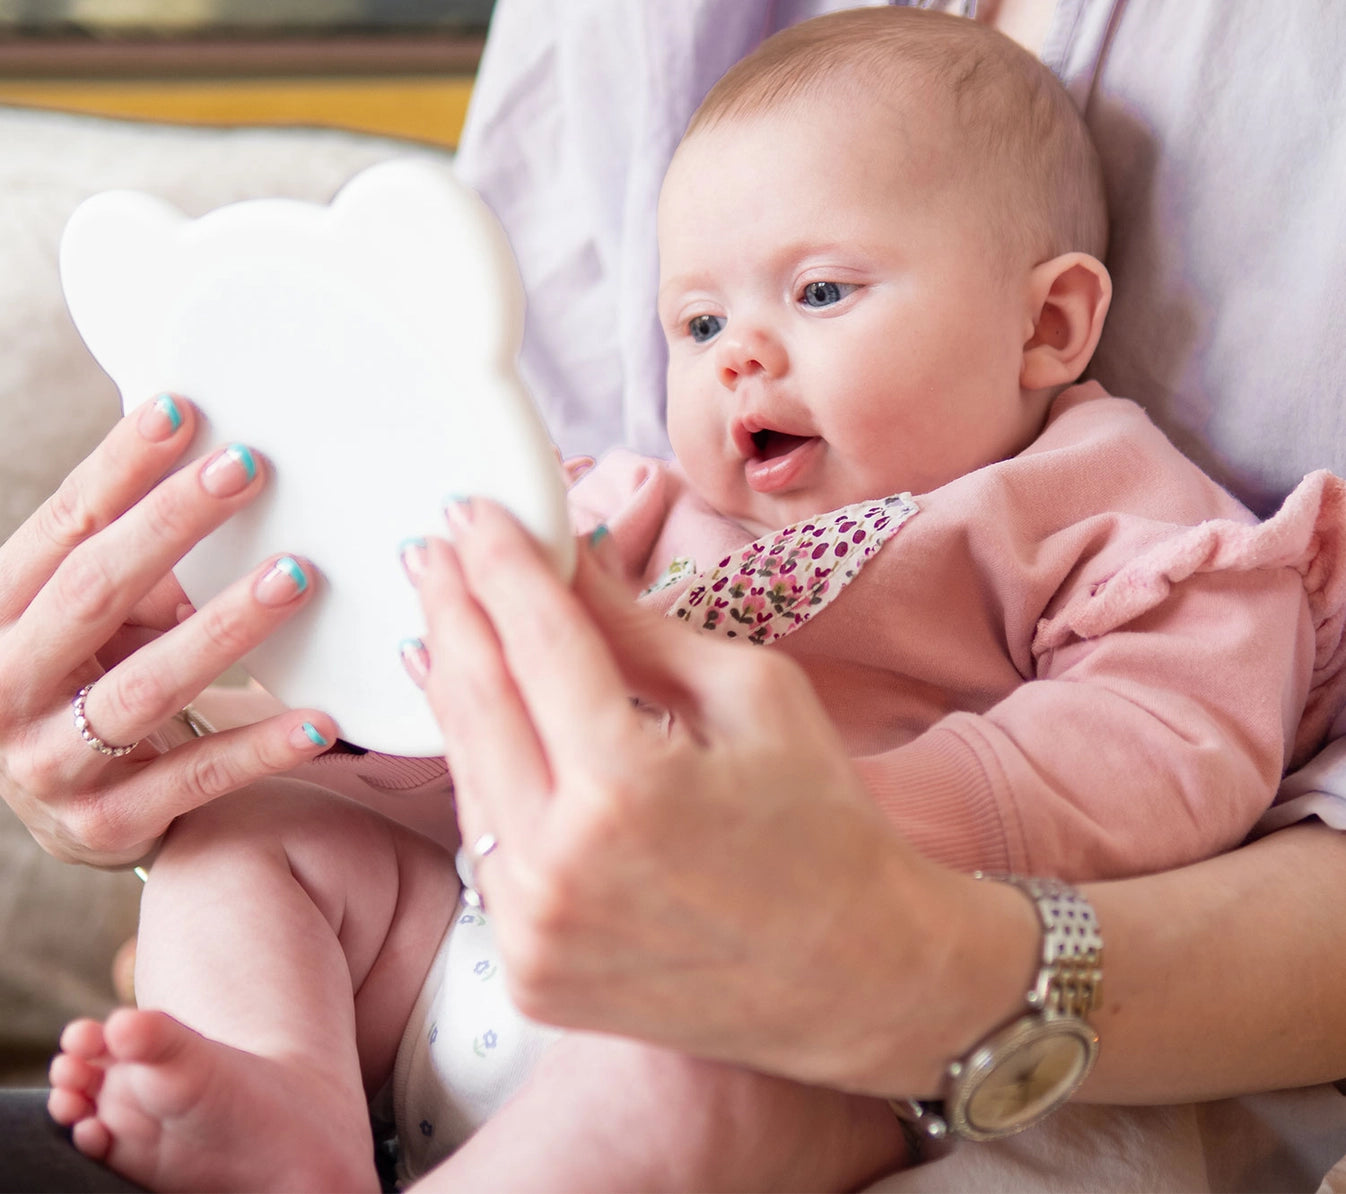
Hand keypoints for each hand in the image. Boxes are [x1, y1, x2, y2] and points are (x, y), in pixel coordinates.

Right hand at [0, 395, 337, 867]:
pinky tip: (322, 717)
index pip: (62, 528)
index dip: (119, 467)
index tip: (182, 410)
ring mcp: (52, 763)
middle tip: (248, 468)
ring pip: (147, 686)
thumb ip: (137, 557)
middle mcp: (5, 687)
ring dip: (226, 627)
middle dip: (172, 525)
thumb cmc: (90, 674)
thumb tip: (217, 463)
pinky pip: (197, 776)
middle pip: (93, 593)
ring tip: (296, 577)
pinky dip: (262, 745)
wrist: (65, 804)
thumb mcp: (95, 614)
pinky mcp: (109, 823)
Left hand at [407, 499, 1036, 1095]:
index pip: (538, 641)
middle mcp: (560, 869)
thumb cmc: (822, 824)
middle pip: (476, 701)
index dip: (499, 563)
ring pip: (465, 772)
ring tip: (444, 615)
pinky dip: (477, 768)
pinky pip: (482, 844)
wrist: (856, 974)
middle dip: (452, 607)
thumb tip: (567, 557)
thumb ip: (640, 628)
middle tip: (437, 546)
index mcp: (628, 790)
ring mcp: (533, 933)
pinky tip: (475, 716)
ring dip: (452, 683)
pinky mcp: (527, 972)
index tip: (471, 509)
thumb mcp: (750, 696)